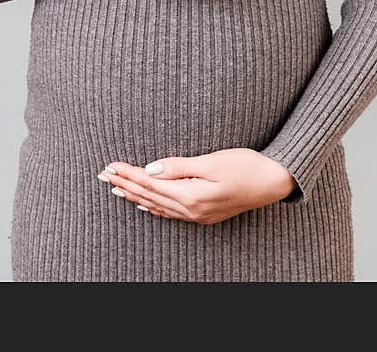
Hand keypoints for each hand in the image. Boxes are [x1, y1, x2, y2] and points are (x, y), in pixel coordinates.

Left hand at [99, 148, 296, 223]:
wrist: (274, 182)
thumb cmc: (246, 166)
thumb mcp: (212, 161)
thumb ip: (179, 166)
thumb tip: (151, 169)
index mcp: (191, 195)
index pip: (150, 183)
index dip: (128, 174)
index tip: (109, 166)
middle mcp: (192, 210)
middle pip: (149, 196)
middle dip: (124, 184)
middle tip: (102, 175)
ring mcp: (198, 215)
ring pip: (157, 205)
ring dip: (134, 195)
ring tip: (115, 188)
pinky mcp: (204, 214)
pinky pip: (171, 213)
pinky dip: (154, 207)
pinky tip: (144, 205)